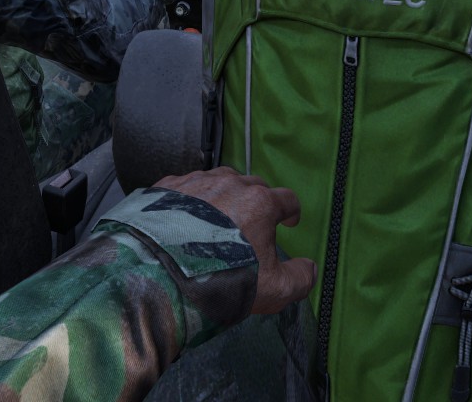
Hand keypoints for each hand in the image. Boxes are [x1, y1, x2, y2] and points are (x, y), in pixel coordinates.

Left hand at [154, 167, 314, 314]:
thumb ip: (300, 278)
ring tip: (216, 221)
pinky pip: (185, 187)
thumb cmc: (222, 279)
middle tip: (252, 224)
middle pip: (252, 185)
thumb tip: (308, 268)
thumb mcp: (274, 289)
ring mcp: (195, 182)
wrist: (162, 273)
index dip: (291, 211)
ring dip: (223, 197)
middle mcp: (229, 184)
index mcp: (260, 203)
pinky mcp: (165, 187)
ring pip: (218, 181)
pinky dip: (190, 200)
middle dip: (257, 202)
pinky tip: (184, 220)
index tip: (289, 221)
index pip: (286, 198)